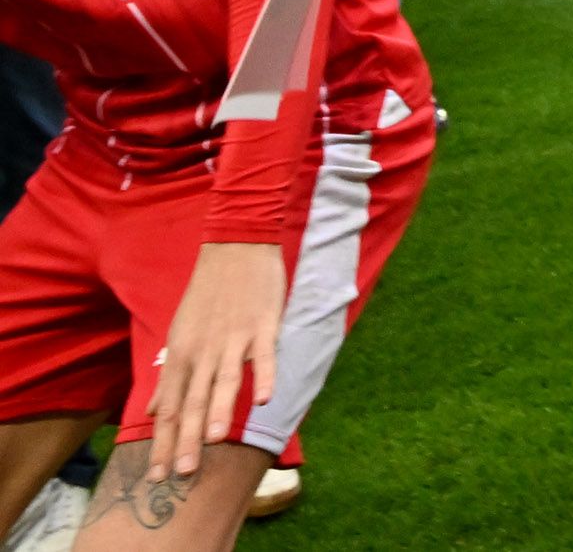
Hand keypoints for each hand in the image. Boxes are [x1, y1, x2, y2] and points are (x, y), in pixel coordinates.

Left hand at [146, 240, 283, 477]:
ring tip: (216, 442)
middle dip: (187, 440)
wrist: (235, 247)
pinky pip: (263, 355)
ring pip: (224, 382)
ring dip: (220, 412)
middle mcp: (202, 352)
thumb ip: (171, 375)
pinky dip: (263, 376)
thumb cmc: (209, 294)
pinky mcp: (262, 325)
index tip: (157, 476)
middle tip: (183, 474)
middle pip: (193, 402)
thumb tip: (156, 409)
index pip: (170, 409)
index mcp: (181, 356)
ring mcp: (233, 339)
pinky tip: (264, 399)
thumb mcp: (180, 334)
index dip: (163, 443)